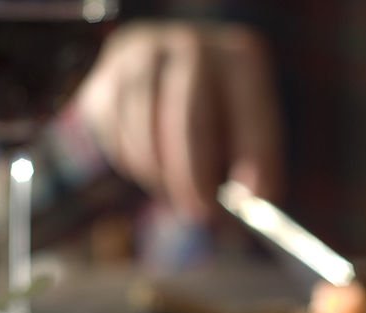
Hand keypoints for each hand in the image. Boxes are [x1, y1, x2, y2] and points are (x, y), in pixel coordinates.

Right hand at [76, 21, 283, 219]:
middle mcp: (192, 47)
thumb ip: (258, 165)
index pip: (249, 111)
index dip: (249, 159)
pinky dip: (133, 161)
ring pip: (144, 128)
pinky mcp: (108, 76)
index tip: (245, 202)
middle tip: (198, 212)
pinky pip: (116, 131)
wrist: (167, 69)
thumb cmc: (219, 112)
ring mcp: (144, 57)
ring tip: (175, 192)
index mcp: (240, 59)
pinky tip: (150, 167)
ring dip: (159, 172)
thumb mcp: (248, 129)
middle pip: (189, 117)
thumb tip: (252, 201)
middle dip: (193, 174)